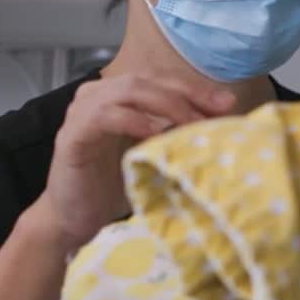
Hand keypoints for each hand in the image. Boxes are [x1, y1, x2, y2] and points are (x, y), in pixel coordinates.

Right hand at [37, 74, 234, 254]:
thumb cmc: (112, 187)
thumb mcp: (150, 154)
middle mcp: (97, 95)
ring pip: (129, 90)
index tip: (228, 103)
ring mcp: (81, 112)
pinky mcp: (72, 136)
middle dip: (187, 93)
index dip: (195, 88)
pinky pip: (104, 116)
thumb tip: (221, 121)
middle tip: (218, 110)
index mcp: (116, 95)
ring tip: (192, 122)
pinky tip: (157, 133)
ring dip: (166, 104)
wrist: (72, 220)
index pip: (161, 80)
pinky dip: (134, 120)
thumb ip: (174, 132)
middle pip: (147, 79)